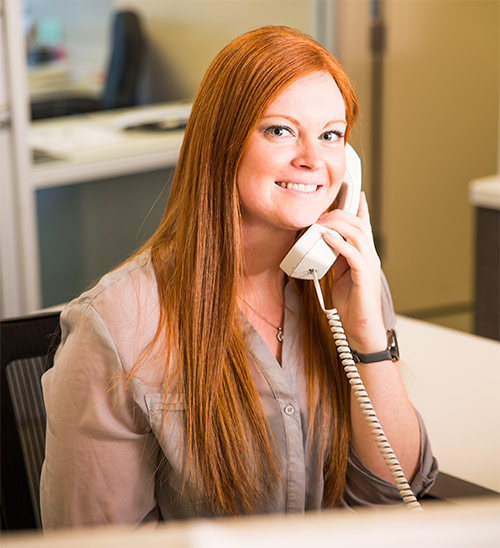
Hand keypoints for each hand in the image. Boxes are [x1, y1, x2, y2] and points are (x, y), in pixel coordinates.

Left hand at [318, 192, 386, 352]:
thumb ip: (335, 257)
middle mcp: (369, 256)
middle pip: (359, 224)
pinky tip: (325, 237)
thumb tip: (323, 242)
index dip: (359, 206)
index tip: (352, 189)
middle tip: (321, 213)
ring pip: (357, 234)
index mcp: (364, 254)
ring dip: (337, 224)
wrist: (360, 329)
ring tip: (320, 222)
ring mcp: (369, 265)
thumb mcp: (339, 275)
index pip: (364, 224)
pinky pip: (353, 254)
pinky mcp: (364, 277)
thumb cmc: (351, 304)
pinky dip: (338, 243)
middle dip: (340, 212)